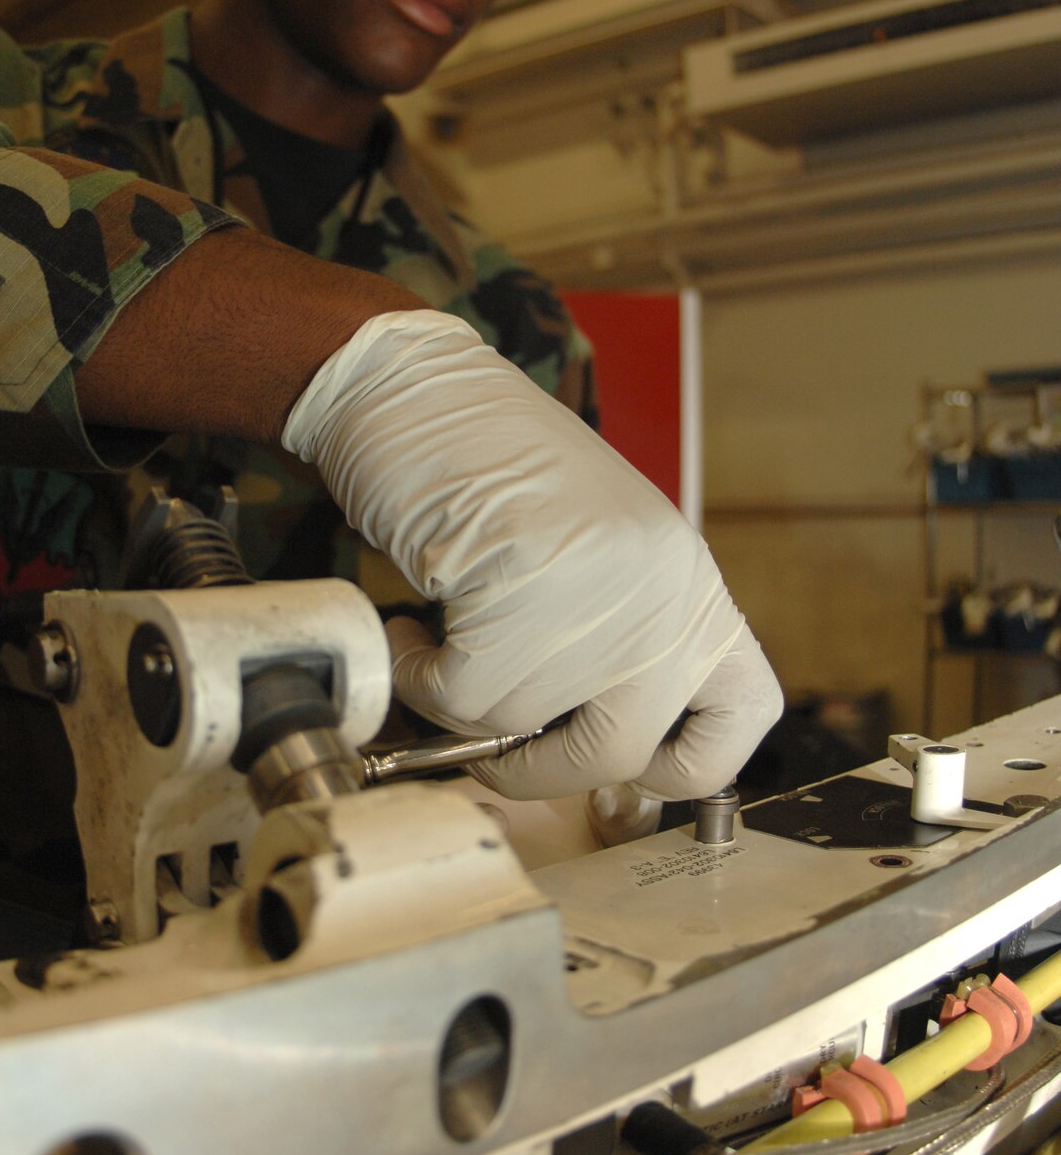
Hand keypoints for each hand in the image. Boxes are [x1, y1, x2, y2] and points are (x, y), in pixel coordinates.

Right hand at [283, 312, 781, 801]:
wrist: (415, 389)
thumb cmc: (486, 469)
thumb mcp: (591, 560)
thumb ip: (609, 643)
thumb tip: (569, 758)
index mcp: (691, 582)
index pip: (744, 718)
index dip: (678, 762)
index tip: (612, 756)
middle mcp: (664, 593)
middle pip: (624, 756)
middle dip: (537, 765)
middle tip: (488, 737)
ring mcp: (600, 594)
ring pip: (525, 730)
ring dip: (458, 704)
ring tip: (436, 638)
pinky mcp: (521, 595)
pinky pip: (459, 700)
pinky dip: (416, 675)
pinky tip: (412, 621)